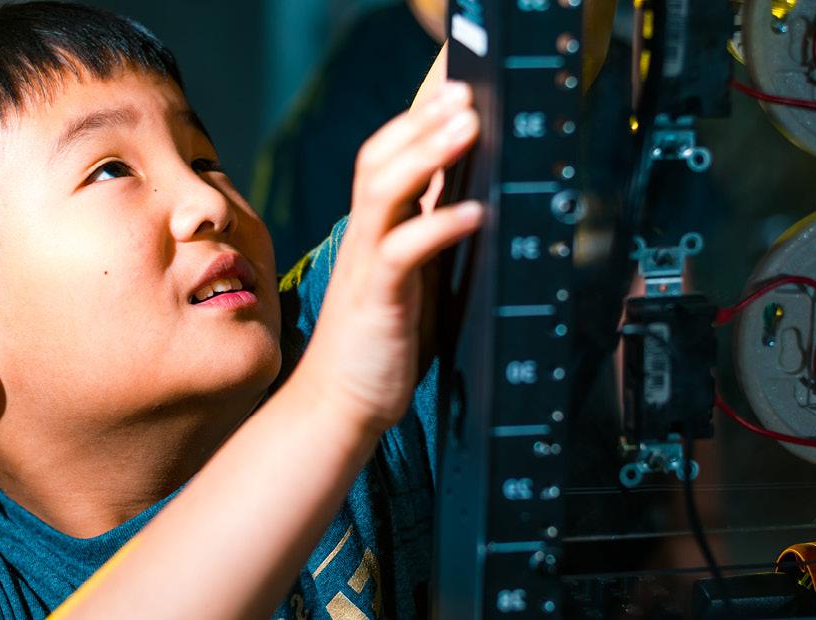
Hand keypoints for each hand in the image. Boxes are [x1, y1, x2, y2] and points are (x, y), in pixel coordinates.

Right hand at [294, 81, 481, 434]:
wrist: (341, 406)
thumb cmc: (380, 346)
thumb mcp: (413, 282)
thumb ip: (428, 240)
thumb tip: (468, 200)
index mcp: (376, 233)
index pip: (384, 158)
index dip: (416, 122)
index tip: (455, 93)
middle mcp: (366, 240)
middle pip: (379, 159)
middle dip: (421, 122)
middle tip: (464, 95)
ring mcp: (368, 267)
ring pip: (384, 191)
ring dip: (427, 155)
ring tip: (468, 128)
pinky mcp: (378, 299)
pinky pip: (404, 250)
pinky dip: (439, 225)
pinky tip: (474, 211)